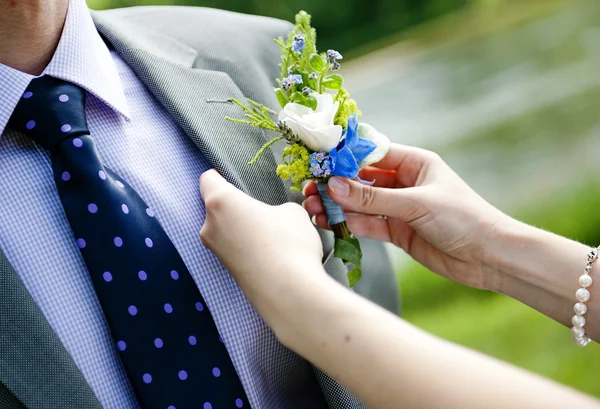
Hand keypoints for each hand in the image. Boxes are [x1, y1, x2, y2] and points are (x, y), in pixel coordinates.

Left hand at [199, 170, 324, 300]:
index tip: (235, 178)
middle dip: (236, 207)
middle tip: (262, 210)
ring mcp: (216, 251)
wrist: (289, 292)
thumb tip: (275, 219)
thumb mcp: (293, 212)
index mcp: (220, 202)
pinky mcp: (227, 271)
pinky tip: (269, 253)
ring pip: (225, 230)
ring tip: (270, 235)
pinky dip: (247, 248)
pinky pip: (234, 249)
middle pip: (216, 207)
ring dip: (242, 229)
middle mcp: (209, 226)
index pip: (208, 179)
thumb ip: (277, 208)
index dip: (221, 175)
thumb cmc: (289, 242)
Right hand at [303, 144, 511, 289]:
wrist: (489, 257)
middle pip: (362, 179)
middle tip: (309, 189)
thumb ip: (373, 197)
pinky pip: (369, 224)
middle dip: (336, 184)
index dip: (344, 157)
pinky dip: (350, 224)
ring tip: (311, 208)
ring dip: (338, 206)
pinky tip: (330, 223)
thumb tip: (334, 185)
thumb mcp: (416, 203)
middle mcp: (405, 183)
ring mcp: (400, 208)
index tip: (318, 161)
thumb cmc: (463, 218)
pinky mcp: (398, 231)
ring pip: (362, 203)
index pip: (372, 154)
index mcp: (414, 163)